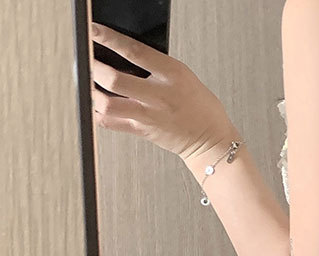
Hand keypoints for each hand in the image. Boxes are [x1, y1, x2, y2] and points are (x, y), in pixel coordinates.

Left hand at [90, 22, 235, 160]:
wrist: (211, 140)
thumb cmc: (201, 109)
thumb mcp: (185, 77)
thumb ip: (156, 66)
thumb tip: (126, 55)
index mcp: (172, 75)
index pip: (134, 51)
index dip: (109, 38)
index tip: (94, 31)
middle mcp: (158, 96)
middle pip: (114, 79)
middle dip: (93, 66)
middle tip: (87, 60)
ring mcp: (149, 115)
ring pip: (108, 104)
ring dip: (91, 92)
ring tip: (89, 83)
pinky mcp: (143, 131)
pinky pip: (111, 124)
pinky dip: (97, 113)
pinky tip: (95, 105)